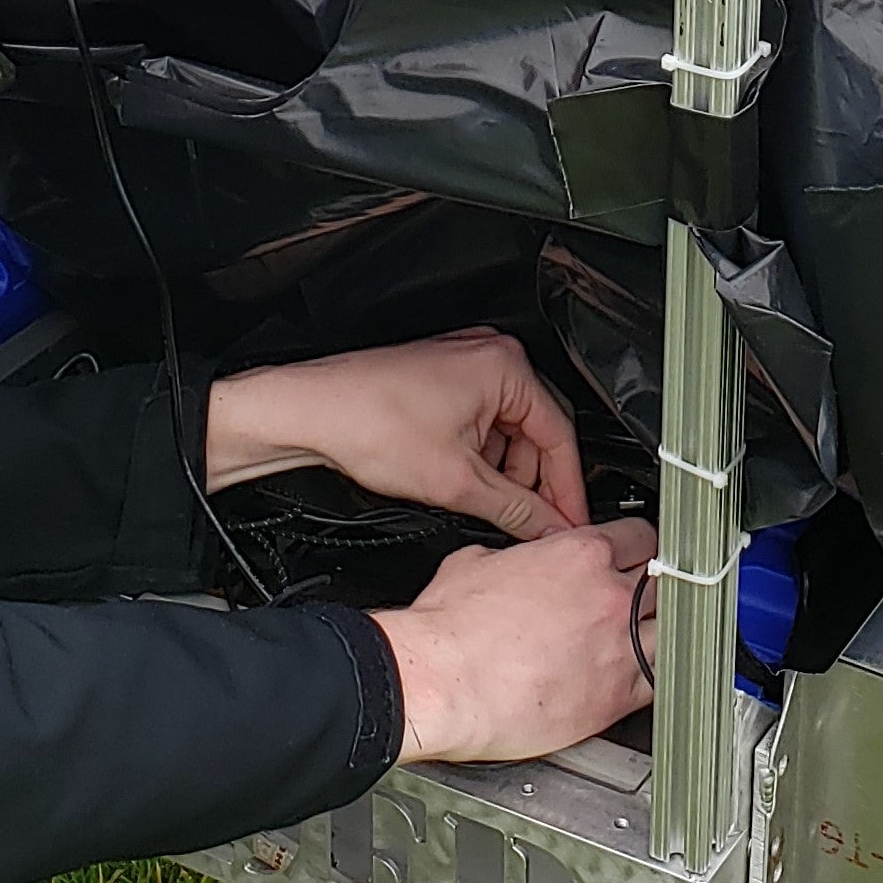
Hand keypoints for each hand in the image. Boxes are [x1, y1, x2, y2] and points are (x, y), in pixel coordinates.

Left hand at [204, 329, 588, 540]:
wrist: (310, 412)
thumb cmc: (368, 423)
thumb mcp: (457, 482)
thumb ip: (516, 510)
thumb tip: (548, 528)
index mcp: (505, 367)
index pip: (560, 435)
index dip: (568, 489)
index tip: (571, 522)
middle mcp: (490, 355)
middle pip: (536, 431)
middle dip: (533, 482)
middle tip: (537, 524)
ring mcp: (464, 362)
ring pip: (507, 429)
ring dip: (504, 471)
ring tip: (491, 508)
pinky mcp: (442, 376)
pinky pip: (481, 419)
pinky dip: (480, 455)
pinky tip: (467, 483)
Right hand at [375, 519, 657, 762]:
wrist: (444, 681)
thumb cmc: (449, 629)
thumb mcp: (476, 562)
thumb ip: (513, 556)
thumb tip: (512, 561)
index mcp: (578, 554)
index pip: (638, 535)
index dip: (636, 544)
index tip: (632, 555)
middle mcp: (608, 596)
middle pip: (664, 577)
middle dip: (656, 582)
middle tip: (644, 593)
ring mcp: (618, 646)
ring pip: (674, 626)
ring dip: (663, 628)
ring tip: (652, 634)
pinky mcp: (615, 697)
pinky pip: (660, 681)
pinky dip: (658, 675)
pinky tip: (648, 676)